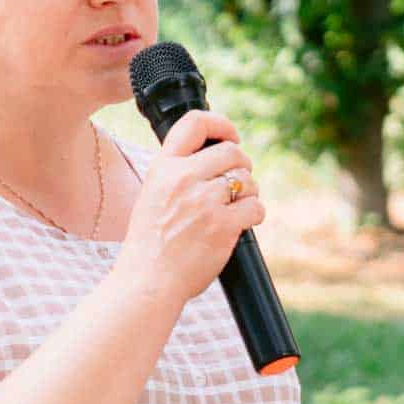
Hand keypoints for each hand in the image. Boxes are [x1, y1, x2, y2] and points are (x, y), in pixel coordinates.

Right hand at [116, 109, 262, 308]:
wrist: (147, 281)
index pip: (195, 123)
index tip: (231, 136)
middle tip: (238, 182)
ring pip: (247, 180)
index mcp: (163, 168)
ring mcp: (204, 202)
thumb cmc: (150, 244)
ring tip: (236, 207)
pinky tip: (244, 222)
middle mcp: (183, 179)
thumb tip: (215, 158)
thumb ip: (178, 174)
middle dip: (242, 165)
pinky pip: (255, 207)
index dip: (221, 124)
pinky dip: (255, 214)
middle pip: (231, 152)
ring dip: (249, 192)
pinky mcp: (223, 225)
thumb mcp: (152, 195)